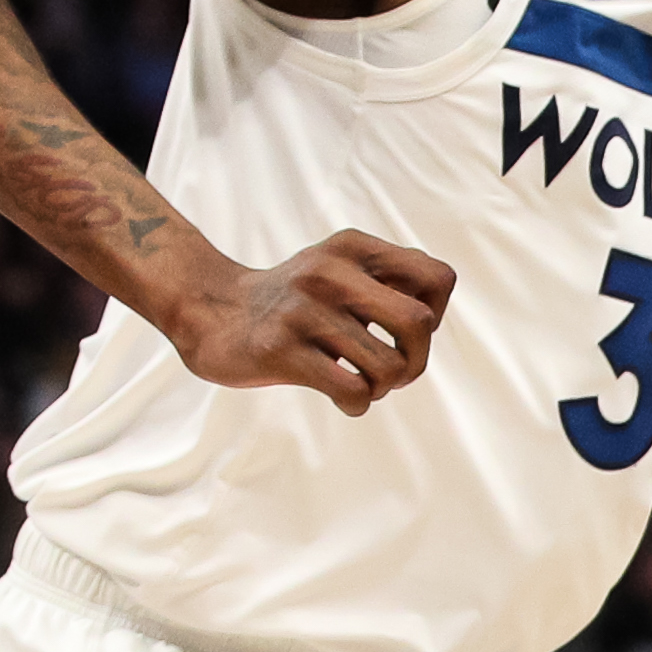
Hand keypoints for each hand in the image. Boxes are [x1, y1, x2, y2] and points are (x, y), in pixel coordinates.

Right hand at [158, 232, 451, 413]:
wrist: (213, 314)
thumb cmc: (297, 304)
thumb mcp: (343, 271)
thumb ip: (392, 281)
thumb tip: (432, 316)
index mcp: (353, 248)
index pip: (438, 279)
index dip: (435, 314)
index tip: (400, 330)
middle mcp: (330, 271)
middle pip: (420, 324)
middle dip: (416, 361)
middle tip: (391, 371)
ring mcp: (303, 310)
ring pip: (389, 367)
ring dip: (382, 388)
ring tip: (360, 382)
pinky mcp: (280, 349)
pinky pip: (352, 390)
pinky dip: (357, 403)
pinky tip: (341, 396)